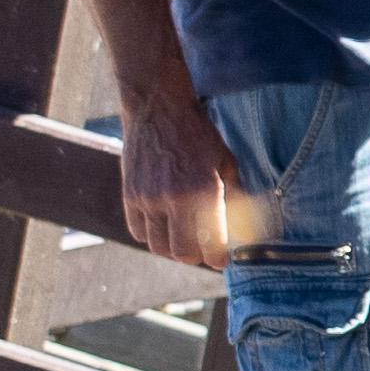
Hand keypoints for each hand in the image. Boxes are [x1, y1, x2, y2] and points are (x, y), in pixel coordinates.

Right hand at [117, 84, 253, 267]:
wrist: (158, 110)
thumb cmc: (199, 136)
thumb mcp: (226, 162)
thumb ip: (234, 196)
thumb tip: (241, 228)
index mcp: (205, 191)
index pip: (211, 244)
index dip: (217, 259)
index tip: (221, 260)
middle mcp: (175, 199)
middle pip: (182, 253)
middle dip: (195, 256)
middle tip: (202, 249)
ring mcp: (148, 199)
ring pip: (158, 246)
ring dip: (172, 248)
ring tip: (183, 238)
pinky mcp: (129, 195)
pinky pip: (138, 232)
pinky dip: (151, 235)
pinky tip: (163, 225)